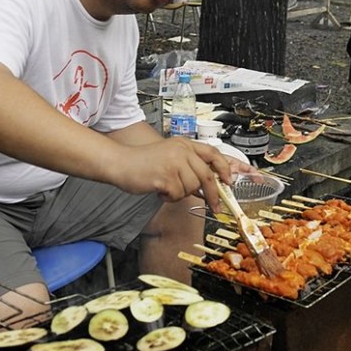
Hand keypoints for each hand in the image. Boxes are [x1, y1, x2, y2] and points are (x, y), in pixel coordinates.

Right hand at [106, 138, 240, 213]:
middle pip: (206, 175)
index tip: (229, 181)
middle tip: (215, 206)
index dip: (224, 168)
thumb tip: (208, 185)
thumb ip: (189, 166)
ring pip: (192, 187)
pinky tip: (160, 190)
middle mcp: (181, 151)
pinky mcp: (165, 176)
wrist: (121, 163)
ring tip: (168, 188)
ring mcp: (173, 163)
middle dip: (213, 194)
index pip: (213, 153)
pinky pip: (177, 194)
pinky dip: (170, 197)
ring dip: (181, 193)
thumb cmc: (143, 162)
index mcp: (184, 144)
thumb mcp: (170, 156)